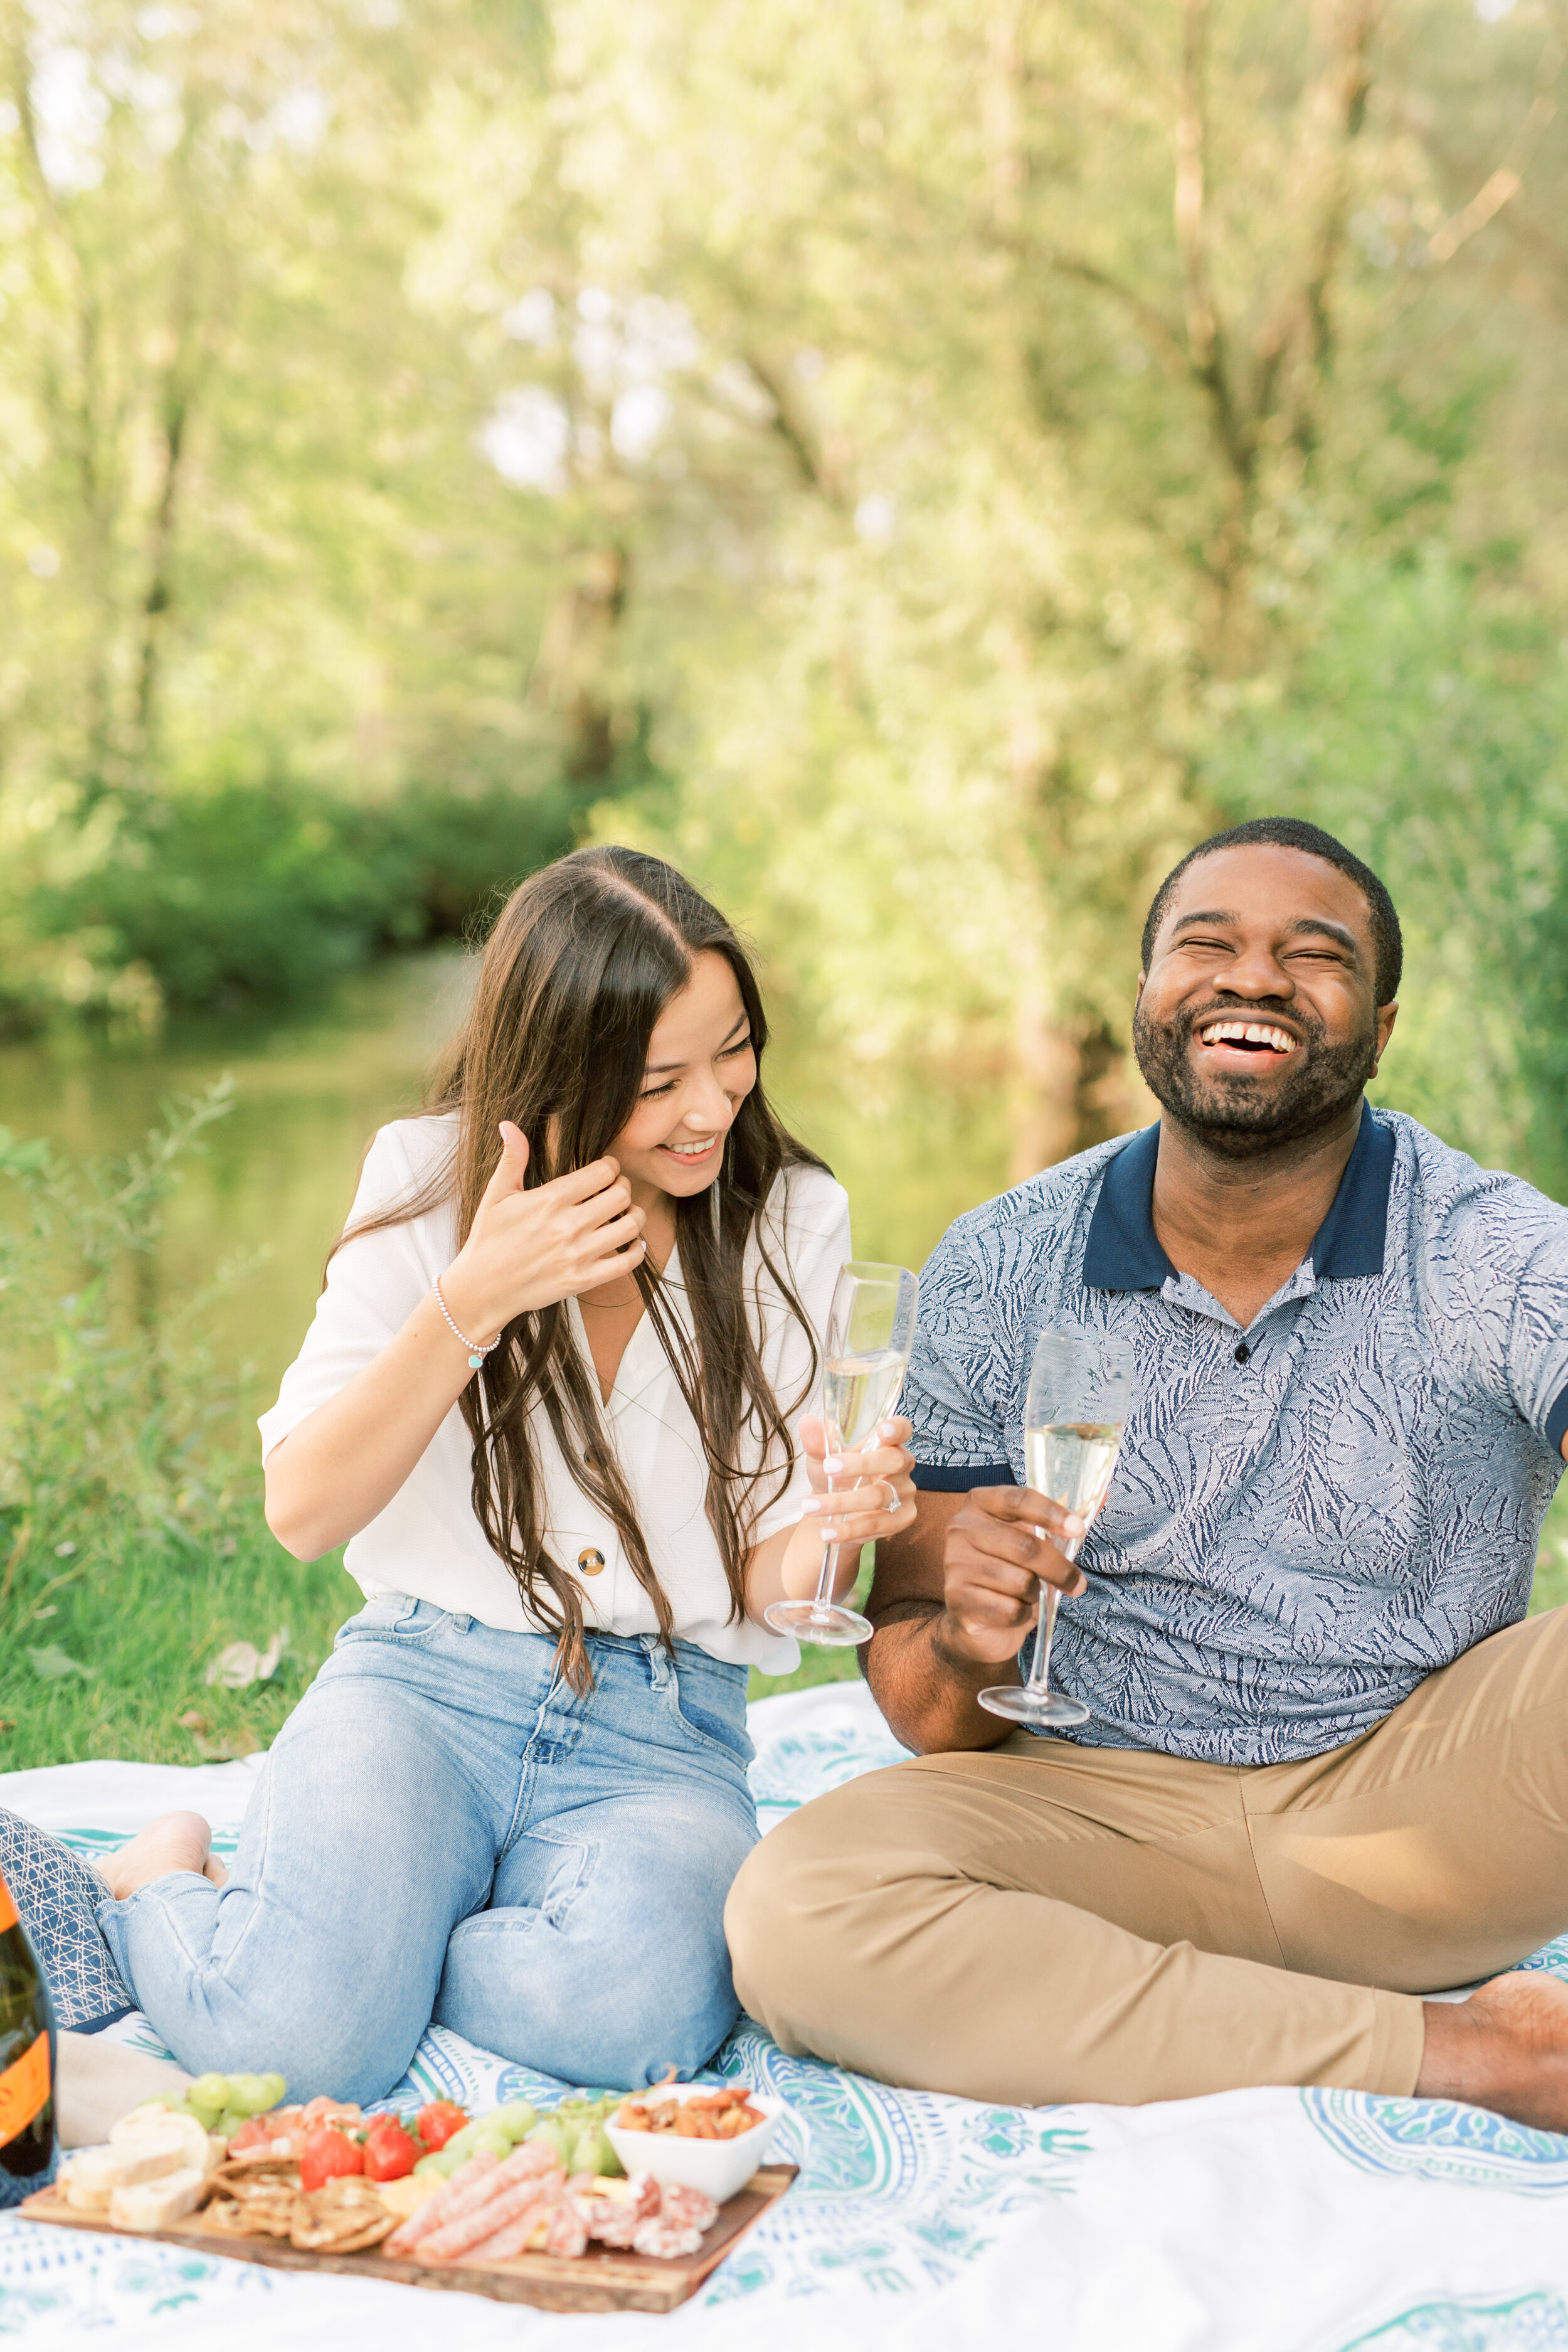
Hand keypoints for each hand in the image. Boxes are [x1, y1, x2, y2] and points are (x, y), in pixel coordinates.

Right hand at [439, 1122, 646, 1340]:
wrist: (483, 1288)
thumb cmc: (489, 1238)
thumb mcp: (496, 1195)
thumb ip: (511, 1158)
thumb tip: (508, 1124)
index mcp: (549, 1200)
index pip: (602, 1172)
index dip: (611, 1166)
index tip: (606, 1170)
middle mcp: (567, 1226)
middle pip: (621, 1195)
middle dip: (624, 1187)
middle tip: (616, 1189)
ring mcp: (577, 1254)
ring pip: (630, 1226)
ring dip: (635, 1215)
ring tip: (625, 1214)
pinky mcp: (583, 1280)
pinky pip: (626, 1263)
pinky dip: (636, 1251)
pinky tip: (629, 1243)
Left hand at [777, 1414, 917, 1601]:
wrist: (835, 1515)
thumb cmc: (833, 1478)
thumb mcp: (821, 1460)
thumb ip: (817, 1443)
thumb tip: (807, 1421)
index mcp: (888, 1443)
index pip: (902, 1429)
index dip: (897, 1428)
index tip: (883, 1429)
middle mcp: (902, 1466)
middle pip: (893, 1460)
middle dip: (860, 1464)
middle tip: (828, 1467)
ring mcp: (905, 1493)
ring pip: (878, 1496)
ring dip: (841, 1502)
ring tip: (810, 1507)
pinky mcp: (901, 1519)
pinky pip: (877, 1524)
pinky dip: (849, 1529)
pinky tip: (827, 1532)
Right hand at [936, 1485, 1087, 1665]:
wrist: (975, 1620)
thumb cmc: (1009, 1571)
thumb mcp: (1033, 1541)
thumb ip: (1062, 1519)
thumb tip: (1101, 1494)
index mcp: (980, 1503)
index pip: (1018, 1499)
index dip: (1052, 1513)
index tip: (1078, 1529)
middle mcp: (961, 1529)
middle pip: (1024, 1546)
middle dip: (1059, 1568)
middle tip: (1078, 1584)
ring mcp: (955, 1564)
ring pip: (1020, 1581)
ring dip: (1036, 1594)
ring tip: (1029, 1595)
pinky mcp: (957, 1599)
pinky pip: (1010, 1609)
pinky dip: (1023, 1615)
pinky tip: (1013, 1611)